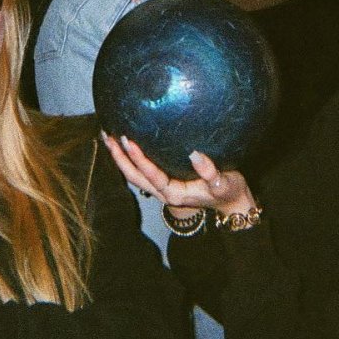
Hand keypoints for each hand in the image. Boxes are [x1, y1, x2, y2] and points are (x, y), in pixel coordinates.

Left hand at [103, 134, 256, 219]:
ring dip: (120, 157)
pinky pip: (142, 170)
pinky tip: (126, 143)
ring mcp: (162, 187)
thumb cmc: (228, 192)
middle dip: (119, 157)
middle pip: (134, 176)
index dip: (138, 159)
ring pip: (135, 174)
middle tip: (107, 135)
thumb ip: (210, 172)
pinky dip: (131, 157)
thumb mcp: (224, 183)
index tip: (127, 141)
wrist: (231, 202)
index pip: (151, 175)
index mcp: (174, 193)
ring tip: (108, 137)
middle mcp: (164, 192)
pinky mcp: (164, 181)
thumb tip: (195, 154)